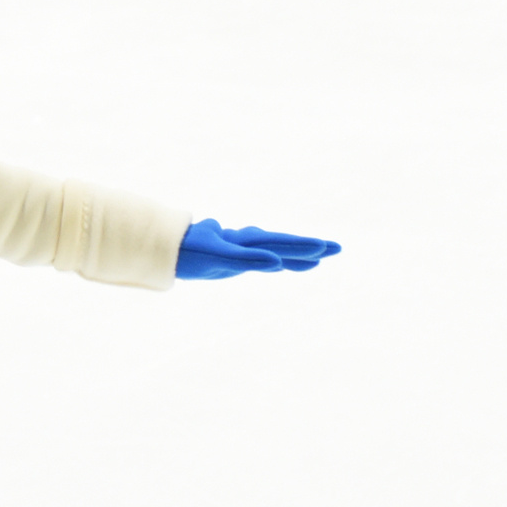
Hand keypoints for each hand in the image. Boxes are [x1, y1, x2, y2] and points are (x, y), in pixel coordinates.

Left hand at [175, 219, 338, 280]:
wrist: (170, 247)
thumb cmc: (192, 250)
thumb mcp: (218, 256)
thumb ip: (247, 259)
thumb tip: (275, 263)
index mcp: (246, 241)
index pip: (279, 243)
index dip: (301, 247)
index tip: (324, 248)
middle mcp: (248, 242)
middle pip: (283, 244)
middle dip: (309, 247)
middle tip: (337, 249)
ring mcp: (244, 248)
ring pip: (278, 249)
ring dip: (299, 253)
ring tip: (324, 254)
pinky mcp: (238, 256)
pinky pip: (266, 257)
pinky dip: (281, 260)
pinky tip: (292, 265)